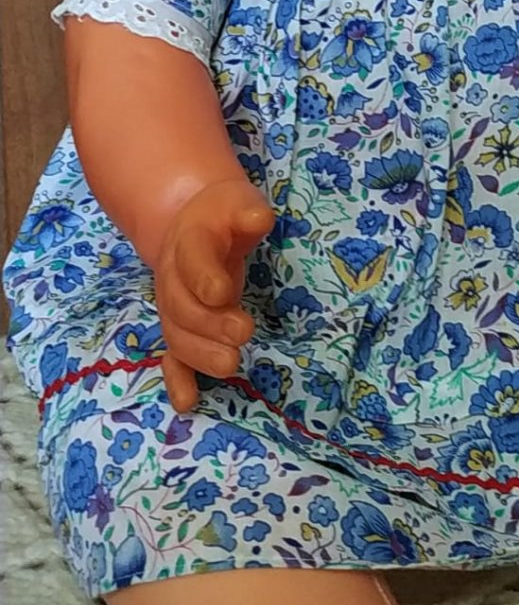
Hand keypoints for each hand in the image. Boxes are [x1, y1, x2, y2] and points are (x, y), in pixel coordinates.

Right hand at [154, 178, 274, 412]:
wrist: (195, 224)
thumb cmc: (224, 216)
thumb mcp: (237, 202)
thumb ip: (247, 211)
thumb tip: (259, 219)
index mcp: (188, 241)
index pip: (191, 259)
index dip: (203, 277)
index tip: (223, 293)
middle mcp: (173, 278)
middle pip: (181, 306)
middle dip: (210, 323)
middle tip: (244, 332)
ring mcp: (173, 307)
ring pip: (177, 336)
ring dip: (200, 354)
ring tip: (231, 365)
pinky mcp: (181, 329)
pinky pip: (172, 357)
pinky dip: (177, 380)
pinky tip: (188, 403)